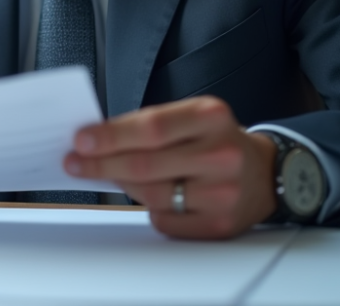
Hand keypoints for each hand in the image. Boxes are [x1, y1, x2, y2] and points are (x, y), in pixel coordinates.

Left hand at [64, 96, 277, 238]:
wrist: (264, 174)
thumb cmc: (216, 140)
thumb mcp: (193, 116)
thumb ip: (152, 124)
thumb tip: (98, 139)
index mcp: (212, 116)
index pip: (152, 127)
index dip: (111, 135)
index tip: (81, 139)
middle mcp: (221, 153)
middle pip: (146, 164)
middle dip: (101, 163)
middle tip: (75, 162)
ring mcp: (222, 192)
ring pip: (151, 194)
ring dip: (121, 184)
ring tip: (107, 174)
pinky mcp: (219, 224)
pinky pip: (165, 220)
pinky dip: (149, 209)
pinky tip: (150, 195)